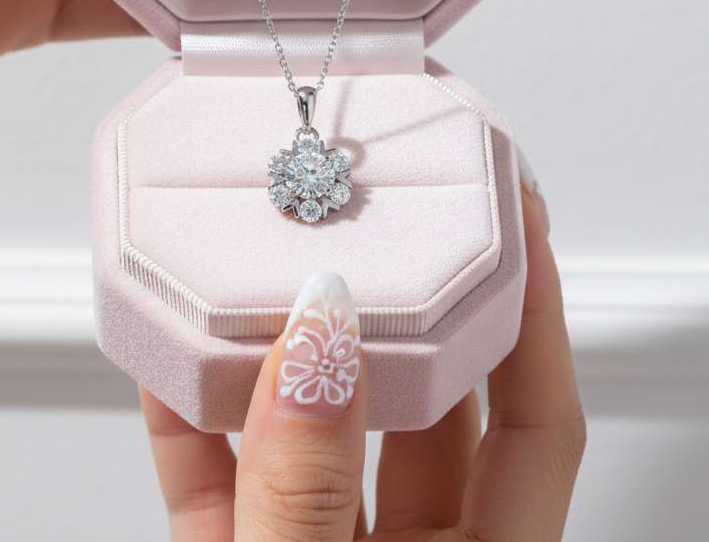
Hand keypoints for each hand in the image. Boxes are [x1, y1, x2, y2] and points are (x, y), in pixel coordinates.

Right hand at [140, 179, 584, 539]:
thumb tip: (315, 353)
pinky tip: (170, 353)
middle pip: (424, 403)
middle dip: (398, 306)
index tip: (519, 215)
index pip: (535, 422)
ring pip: (318, 430)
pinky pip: (218, 473)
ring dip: (285, 353)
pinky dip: (193, 414)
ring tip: (269, 265)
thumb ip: (309, 492)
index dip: (537, 313)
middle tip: (380, 216)